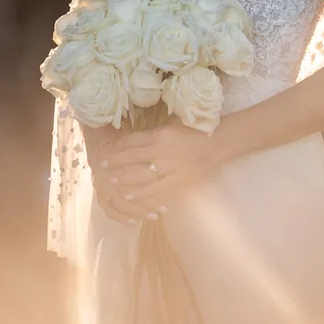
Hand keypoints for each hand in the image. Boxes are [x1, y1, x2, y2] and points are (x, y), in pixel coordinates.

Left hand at [94, 119, 224, 220]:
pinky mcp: (178, 183)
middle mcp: (162, 153)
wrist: (220, 143)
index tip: (108, 152)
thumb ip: (153, 136)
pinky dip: (142, 195)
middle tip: (103, 169)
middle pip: (131, 160)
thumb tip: (132, 144)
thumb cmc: (195, 131)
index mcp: (160, 135)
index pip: (131, 142)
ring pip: (140, 178)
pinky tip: (131, 196)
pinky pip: (156, 192)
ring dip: (124, 181)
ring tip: (113, 183)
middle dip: (115, 165)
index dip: (117, 148)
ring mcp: (170, 170)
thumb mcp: (171, 127)